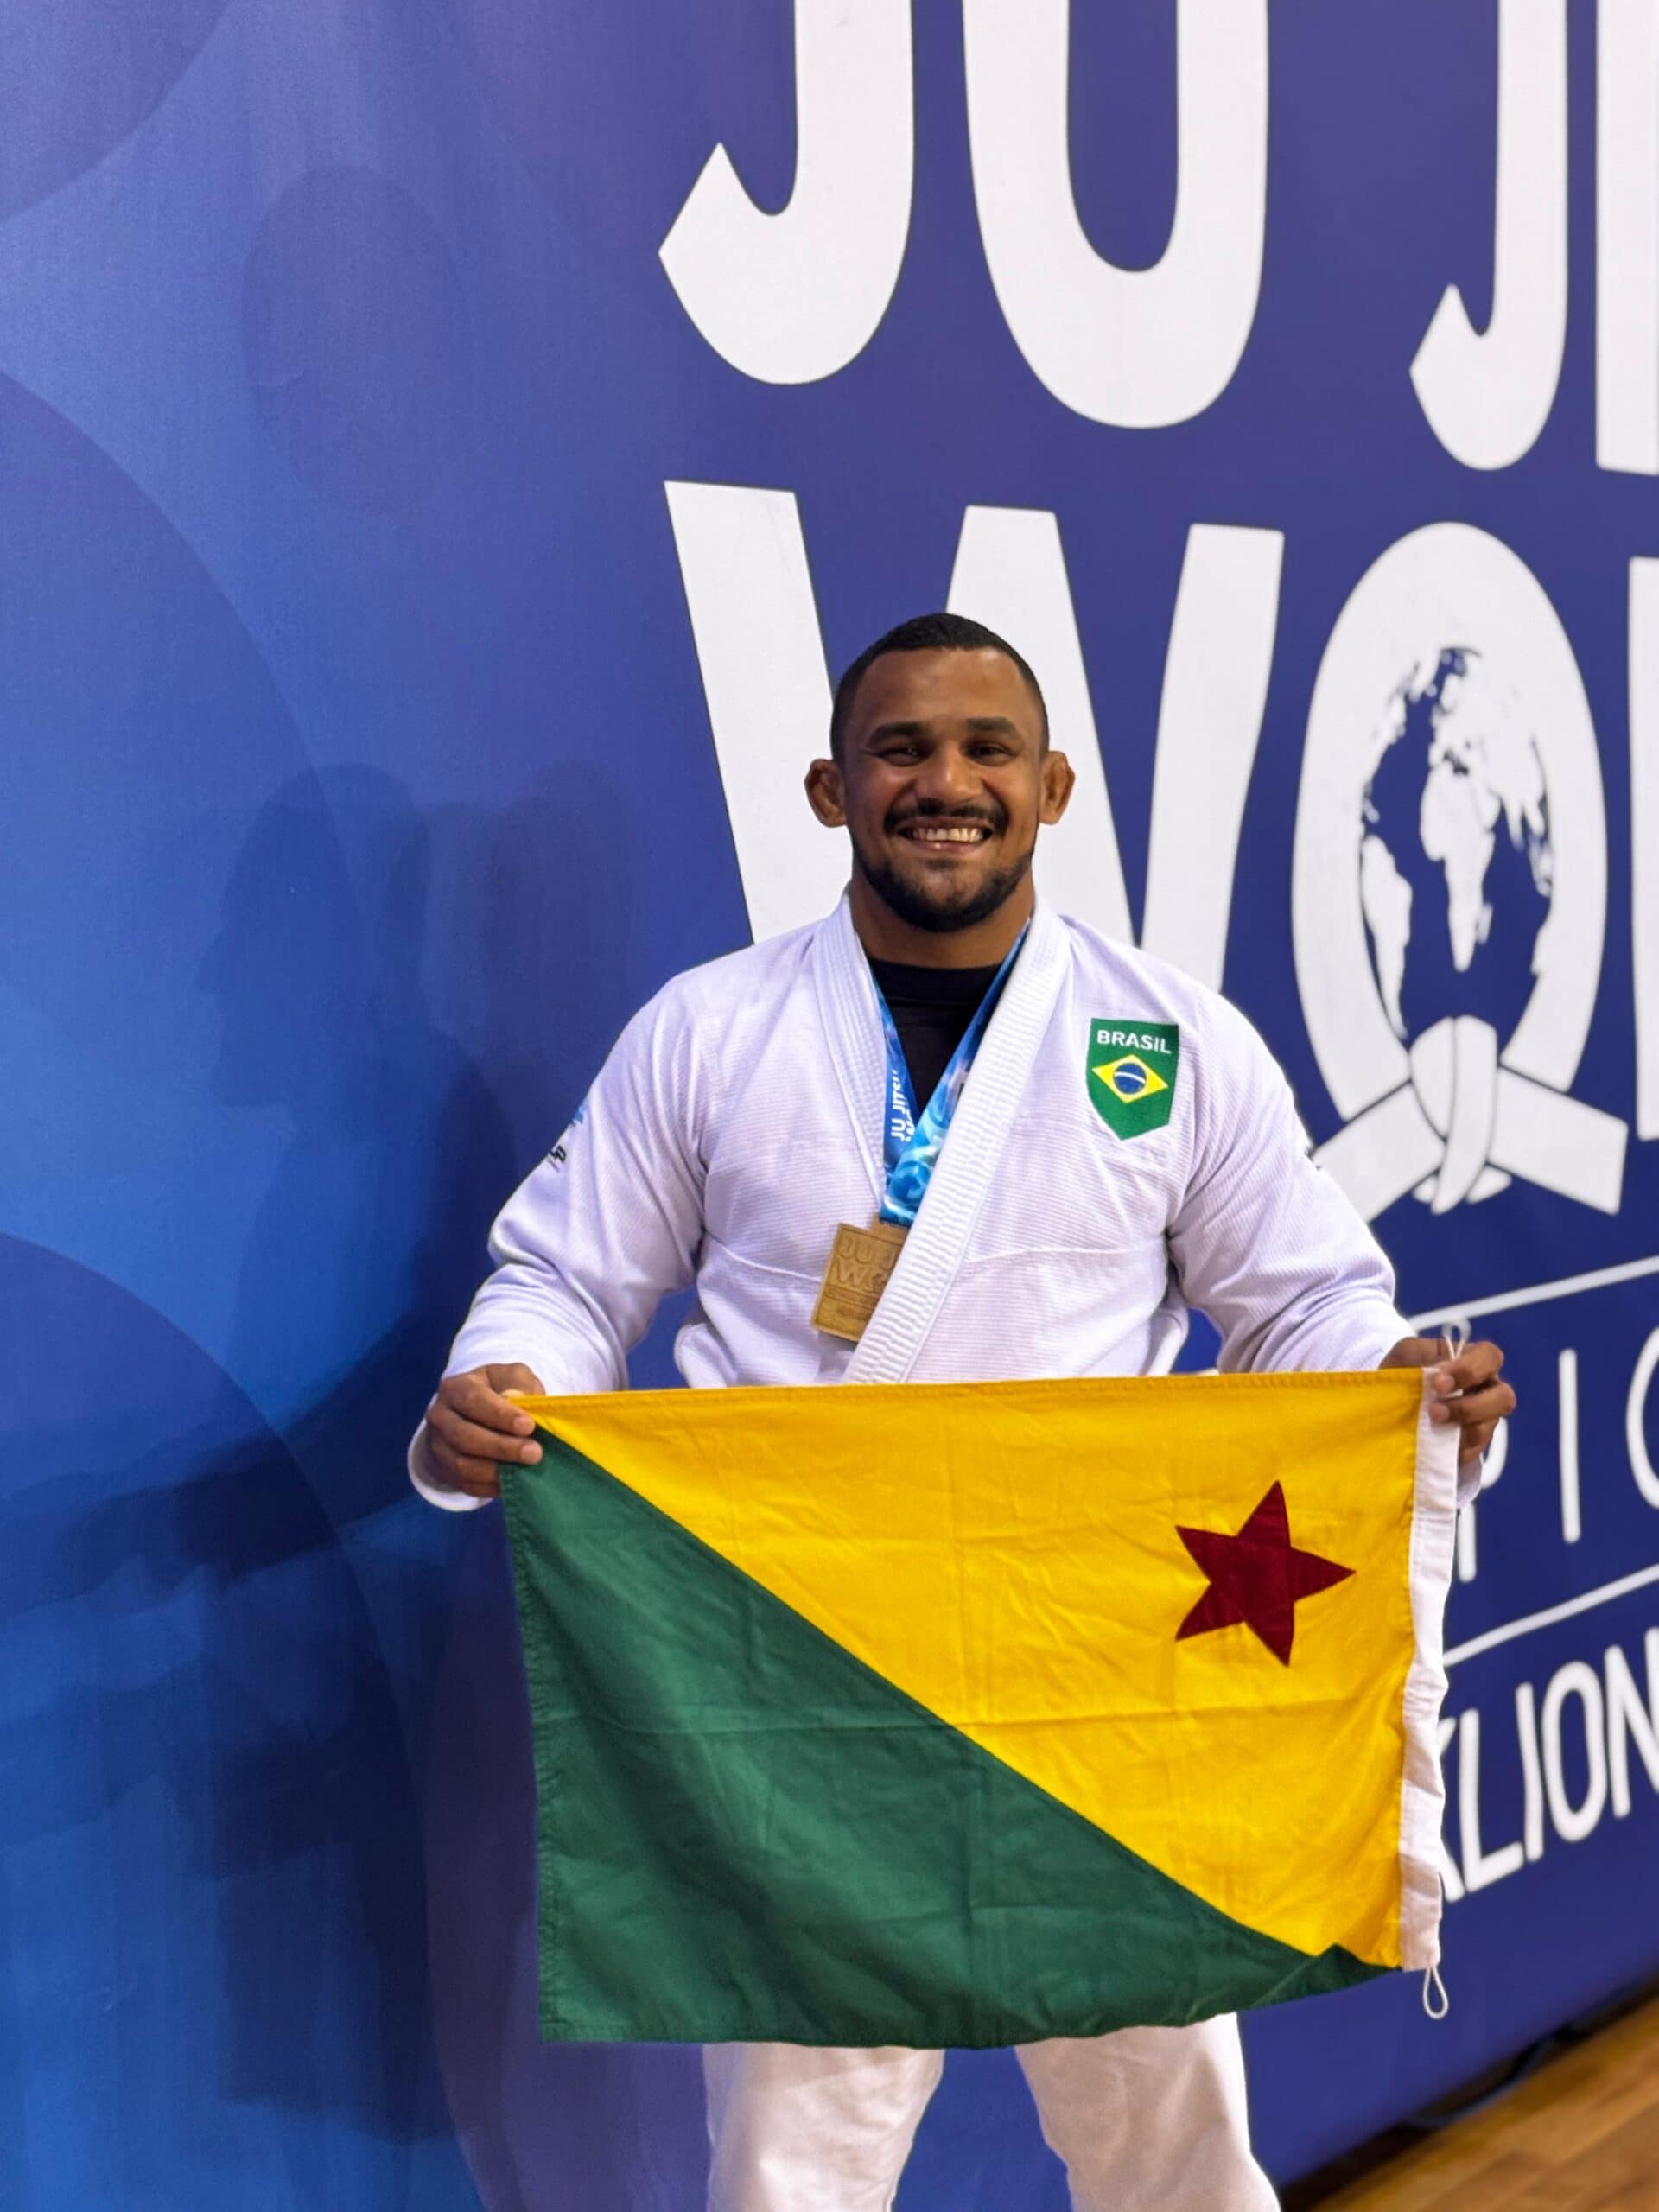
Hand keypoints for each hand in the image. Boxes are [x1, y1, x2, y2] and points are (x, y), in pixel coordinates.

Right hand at [425, 1363, 545, 1499]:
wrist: (475, 1415)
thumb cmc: (499, 1391)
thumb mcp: (512, 1377)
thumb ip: (519, 1384)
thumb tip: (521, 1400)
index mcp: (455, 1388)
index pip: (472, 1400)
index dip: (500, 1415)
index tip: (528, 1426)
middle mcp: (440, 1417)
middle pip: (464, 1436)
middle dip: (501, 1446)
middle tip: (534, 1453)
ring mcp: (438, 1446)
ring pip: (462, 1464)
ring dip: (496, 1470)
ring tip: (526, 1469)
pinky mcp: (445, 1470)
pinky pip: (465, 1483)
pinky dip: (490, 1486)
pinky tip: (513, 1482)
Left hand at [1381, 1336, 1515, 1462]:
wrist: (1385, 1403)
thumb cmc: (1403, 1371)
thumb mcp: (1407, 1353)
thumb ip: (1424, 1355)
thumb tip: (1440, 1371)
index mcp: (1472, 1361)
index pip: (1490, 1357)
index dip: (1470, 1370)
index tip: (1439, 1382)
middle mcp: (1484, 1390)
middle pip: (1504, 1398)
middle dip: (1469, 1407)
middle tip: (1435, 1410)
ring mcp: (1481, 1420)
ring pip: (1487, 1428)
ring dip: (1459, 1429)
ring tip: (1430, 1425)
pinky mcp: (1470, 1446)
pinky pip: (1473, 1452)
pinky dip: (1453, 1449)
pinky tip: (1433, 1444)